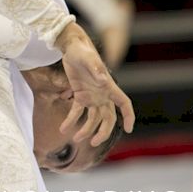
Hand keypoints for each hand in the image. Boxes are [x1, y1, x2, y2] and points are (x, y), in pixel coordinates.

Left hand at [56, 25, 135, 145]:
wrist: (70, 48)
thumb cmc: (82, 52)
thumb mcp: (88, 59)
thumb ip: (96, 69)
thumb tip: (103, 81)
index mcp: (109, 87)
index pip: (124, 104)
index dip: (128, 116)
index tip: (129, 129)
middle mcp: (102, 94)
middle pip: (108, 118)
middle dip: (103, 131)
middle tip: (94, 143)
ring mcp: (91, 96)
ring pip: (93, 118)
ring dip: (85, 129)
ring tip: (74, 138)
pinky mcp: (79, 95)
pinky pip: (76, 111)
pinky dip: (71, 120)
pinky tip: (63, 128)